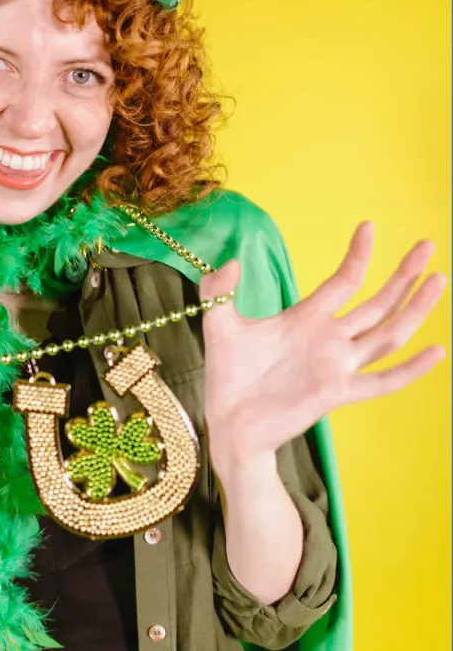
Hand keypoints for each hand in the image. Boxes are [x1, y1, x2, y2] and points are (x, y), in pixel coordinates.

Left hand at [200, 223, 446, 464]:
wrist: (229, 423)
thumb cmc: (229, 377)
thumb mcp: (220, 324)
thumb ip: (219, 290)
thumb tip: (231, 260)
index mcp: (306, 320)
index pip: (343, 281)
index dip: (358, 255)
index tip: (369, 226)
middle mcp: (329, 341)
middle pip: (377, 303)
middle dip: (403, 275)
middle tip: (427, 245)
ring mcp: (337, 366)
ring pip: (387, 334)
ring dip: (414, 309)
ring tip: (438, 280)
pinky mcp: (336, 392)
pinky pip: (381, 381)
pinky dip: (410, 369)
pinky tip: (436, 351)